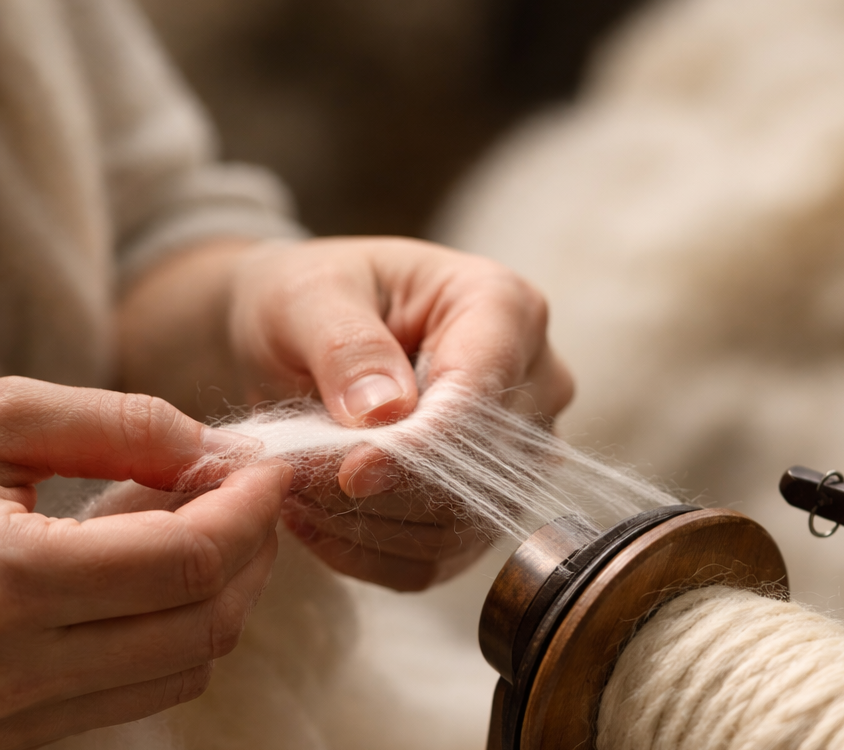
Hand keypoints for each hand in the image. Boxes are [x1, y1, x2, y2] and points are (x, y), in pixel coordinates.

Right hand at [0, 377, 291, 747]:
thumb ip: (112, 425)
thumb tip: (214, 450)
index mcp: (9, 585)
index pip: (192, 560)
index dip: (251, 508)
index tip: (268, 468)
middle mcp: (12, 671)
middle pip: (205, 622)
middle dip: (250, 550)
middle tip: (244, 492)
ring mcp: (12, 717)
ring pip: (183, 667)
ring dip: (220, 592)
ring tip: (194, 522)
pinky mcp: (12, 734)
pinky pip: (135, 693)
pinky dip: (173, 630)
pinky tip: (147, 573)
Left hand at [227, 237, 573, 587]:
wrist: (305, 330)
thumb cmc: (315, 296)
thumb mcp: (311, 297)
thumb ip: (347, 347)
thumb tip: (386, 412)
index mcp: (504, 306)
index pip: (481, 395)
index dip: (418, 446)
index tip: (349, 472)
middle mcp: (533, 379)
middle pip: (481, 470)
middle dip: (384, 490)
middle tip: (298, 482)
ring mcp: (520, 447)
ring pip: (463, 525)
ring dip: (371, 528)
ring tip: (298, 494)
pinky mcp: (489, 500)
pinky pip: (443, 559)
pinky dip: (375, 554)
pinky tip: (321, 522)